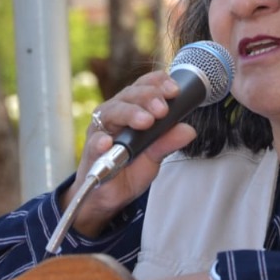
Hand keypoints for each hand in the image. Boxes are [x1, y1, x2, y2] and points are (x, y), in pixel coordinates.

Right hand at [61, 71, 196, 236]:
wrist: (108, 196)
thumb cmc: (129, 169)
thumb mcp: (154, 156)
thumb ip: (168, 142)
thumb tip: (189, 130)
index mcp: (132, 109)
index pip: (145, 86)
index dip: (159, 83)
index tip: (174, 91)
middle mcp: (115, 114)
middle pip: (129, 95)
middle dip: (148, 98)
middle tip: (162, 110)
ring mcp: (100, 130)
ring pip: (112, 111)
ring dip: (130, 114)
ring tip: (145, 121)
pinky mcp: (90, 150)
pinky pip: (94, 142)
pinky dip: (100, 141)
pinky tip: (108, 141)